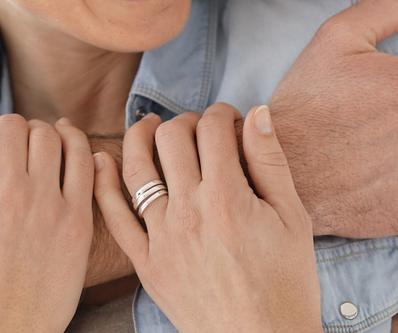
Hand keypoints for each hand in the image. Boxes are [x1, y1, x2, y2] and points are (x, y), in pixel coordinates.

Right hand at [0, 110, 93, 332]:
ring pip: (48, 135)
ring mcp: (46, 206)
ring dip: (39, 135)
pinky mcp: (77, 221)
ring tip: (33, 152)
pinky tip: (66, 148)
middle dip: (4, 130)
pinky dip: (76, 143)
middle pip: (12, 124)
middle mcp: (8, 195)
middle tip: (5, 149)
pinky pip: (83, 160)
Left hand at [93, 103, 321, 332]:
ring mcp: (162, 238)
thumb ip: (271, 162)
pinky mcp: (146, 263)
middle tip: (200, 130)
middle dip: (186, 121)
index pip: (212, 129)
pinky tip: (103, 160)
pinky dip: (103, 183)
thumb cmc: (287, 285)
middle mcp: (188, 212)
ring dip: (141, 136)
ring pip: (136, 168)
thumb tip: (257, 112)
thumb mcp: (294, 219)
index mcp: (228, 198)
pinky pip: (114, 217)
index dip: (223, 113)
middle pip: (171, 138)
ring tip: (151, 127)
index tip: (230, 119)